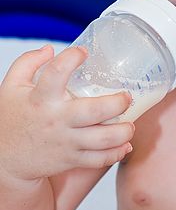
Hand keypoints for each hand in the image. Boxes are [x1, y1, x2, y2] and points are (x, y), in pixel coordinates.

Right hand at [0, 45, 133, 180]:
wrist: (2, 160)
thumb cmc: (10, 120)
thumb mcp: (11, 86)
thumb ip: (28, 63)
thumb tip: (50, 49)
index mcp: (40, 98)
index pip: (56, 73)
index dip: (71, 58)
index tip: (83, 53)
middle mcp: (56, 120)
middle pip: (95, 110)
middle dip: (118, 102)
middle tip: (126, 97)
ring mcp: (65, 142)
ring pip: (103, 139)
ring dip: (123, 131)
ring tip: (129, 124)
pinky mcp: (70, 159)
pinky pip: (99, 159)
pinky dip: (116, 153)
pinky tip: (124, 144)